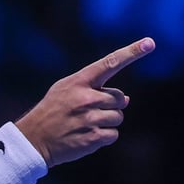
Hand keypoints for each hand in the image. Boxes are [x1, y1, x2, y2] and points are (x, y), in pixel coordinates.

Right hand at [15, 37, 153, 167]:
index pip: (110, 63)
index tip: (149, 43)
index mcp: (79, 81)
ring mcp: (90, 118)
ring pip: (118, 117)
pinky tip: (87, 136)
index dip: (131, 53)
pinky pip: (113, 135)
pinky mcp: (93, 138)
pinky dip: (104, 137)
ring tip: (86, 124)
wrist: (34, 139)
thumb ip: (95, 89)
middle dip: (110, 106)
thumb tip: (127, 100)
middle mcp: (86, 98)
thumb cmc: (53, 111)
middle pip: (119, 98)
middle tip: (89, 112)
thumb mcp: (66, 90)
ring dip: (107, 122)